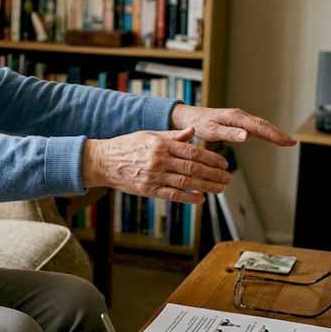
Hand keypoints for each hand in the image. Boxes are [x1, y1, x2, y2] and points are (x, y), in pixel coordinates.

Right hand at [81, 127, 232, 203]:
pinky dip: (188, 198)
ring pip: (186, 183)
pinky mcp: (148, 190)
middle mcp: (159, 160)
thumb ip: (172, 136)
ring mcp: (153, 176)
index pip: (192, 152)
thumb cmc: (126, 146)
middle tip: (228, 178)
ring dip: (206, 187)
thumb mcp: (149, 135)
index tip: (224, 163)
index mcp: (161, 144)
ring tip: (220, 188)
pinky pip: (172, 195)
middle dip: (213, 174)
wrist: (103, 161)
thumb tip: (192, 132)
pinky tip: (201, 199)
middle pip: (192, 168)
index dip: (211, 159)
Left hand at [170, 104, 295, 145]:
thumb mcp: (212, 131)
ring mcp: (240, 119)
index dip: (274, 134)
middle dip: (278, 133)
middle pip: (263, 125)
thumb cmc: (200, 124)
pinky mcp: (239, 122)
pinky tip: (272, 138)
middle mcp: (240, 116)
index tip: (286, 140)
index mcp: (235, 118)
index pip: (259, 127)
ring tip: (287, 141)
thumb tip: (247, 136)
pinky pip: (256, 127)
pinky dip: (266, 132)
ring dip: (275, 132)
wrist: (192, 117)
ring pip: (261, 125)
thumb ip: (229, 134)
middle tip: (292, 142)